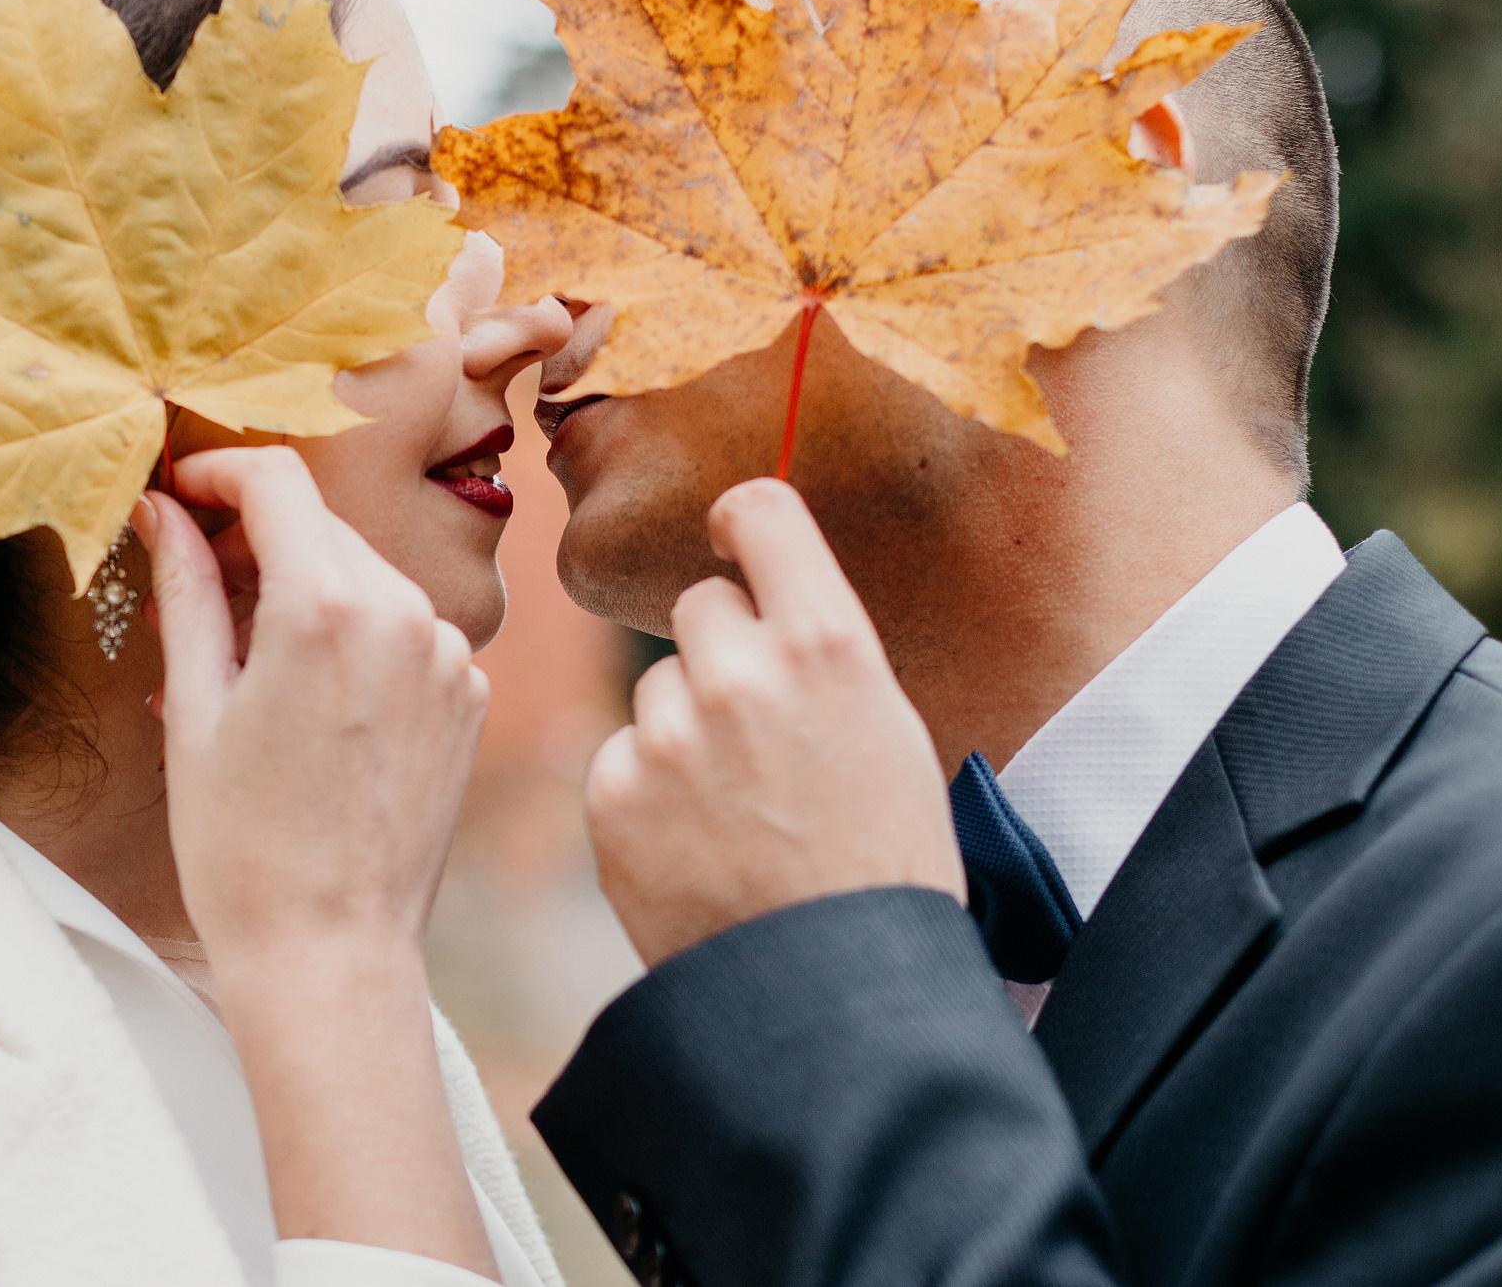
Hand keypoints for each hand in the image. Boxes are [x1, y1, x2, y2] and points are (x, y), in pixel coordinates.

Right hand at [133, 446, 496, 1278]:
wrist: (332, 953)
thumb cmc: (243, 849)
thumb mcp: (194, 710)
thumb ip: (187, 591)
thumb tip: (165, 511)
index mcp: (327, 606)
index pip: (275, 482)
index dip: (218, 471)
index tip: (179, 491)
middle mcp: (405, 614)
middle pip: (321, 528)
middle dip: (255, 538)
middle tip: (191, 584)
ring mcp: (449, 656)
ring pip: (366, 577)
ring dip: (305, 590)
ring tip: (240, 660)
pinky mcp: (469, 696)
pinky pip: (405, 632)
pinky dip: (355, 638)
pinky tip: (306, 698)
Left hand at [585, 477, 963, 968]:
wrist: (832, 989)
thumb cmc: (881, 863)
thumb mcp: (888, 732)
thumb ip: (820, 652)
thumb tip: (763, 595)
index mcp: (826, 644)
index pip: (761, 513)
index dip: (743, 523)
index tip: (732, 540)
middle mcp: (739, 672)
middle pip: (700, 607)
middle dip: (722, 650)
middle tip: (759, 732)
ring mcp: (667, 733)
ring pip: (657, 687)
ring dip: (684, 727)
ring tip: (738, 811)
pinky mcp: (613, 791)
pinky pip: (622, 756)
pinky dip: (648, 793)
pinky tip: (697, 847)